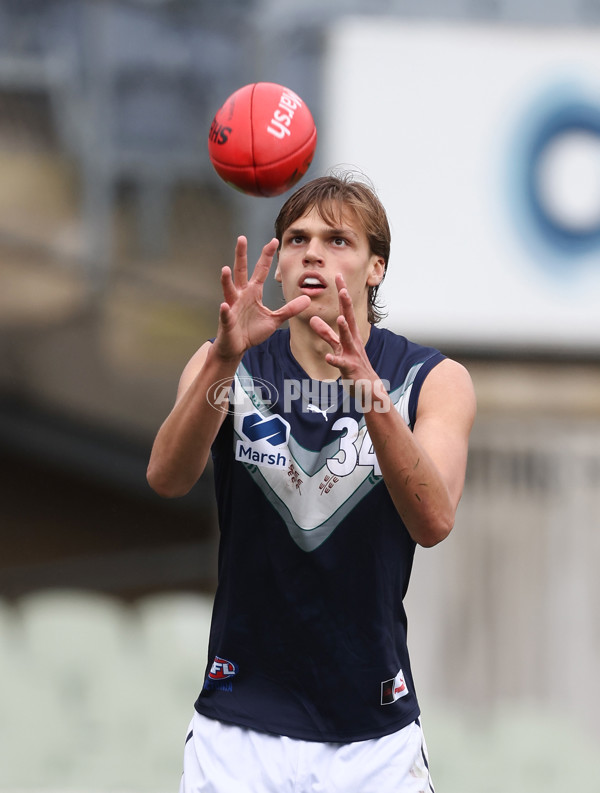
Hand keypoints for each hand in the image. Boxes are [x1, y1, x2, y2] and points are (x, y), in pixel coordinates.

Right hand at [213, 236, 309, 360]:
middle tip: (241, 238)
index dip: (266, 256)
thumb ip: (290, 309)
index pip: (260, 270)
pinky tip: (224, 305)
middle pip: (241, 272)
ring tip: (225, 269)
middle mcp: (241, 295)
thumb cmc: (252, 331)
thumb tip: (308, 299)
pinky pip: (225, 314)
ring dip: (226, 281)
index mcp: (253, 293)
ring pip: (229, 290)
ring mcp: (232, 307)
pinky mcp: (227, 321)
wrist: (236, 347)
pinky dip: (224, 310)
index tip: (273, 240)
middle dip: (241, 256)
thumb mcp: (275, 320)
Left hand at [309, 274, 378, 395]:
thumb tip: (312, 319)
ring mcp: (352, 354)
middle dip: (346, 304)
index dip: (342, 293)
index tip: (338, 276)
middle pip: (349, 319)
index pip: (345, 310)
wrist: (369, 389)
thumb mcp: (338, 347)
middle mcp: (352, 341)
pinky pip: (341, 364)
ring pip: (347, 339)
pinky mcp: (350, 369)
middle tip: (343, 289)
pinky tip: (328, 357)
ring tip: (341, 319)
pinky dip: (334, 360)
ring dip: (345, 329)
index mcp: (349, 334)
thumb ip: (326, 333)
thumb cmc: (353, 366)